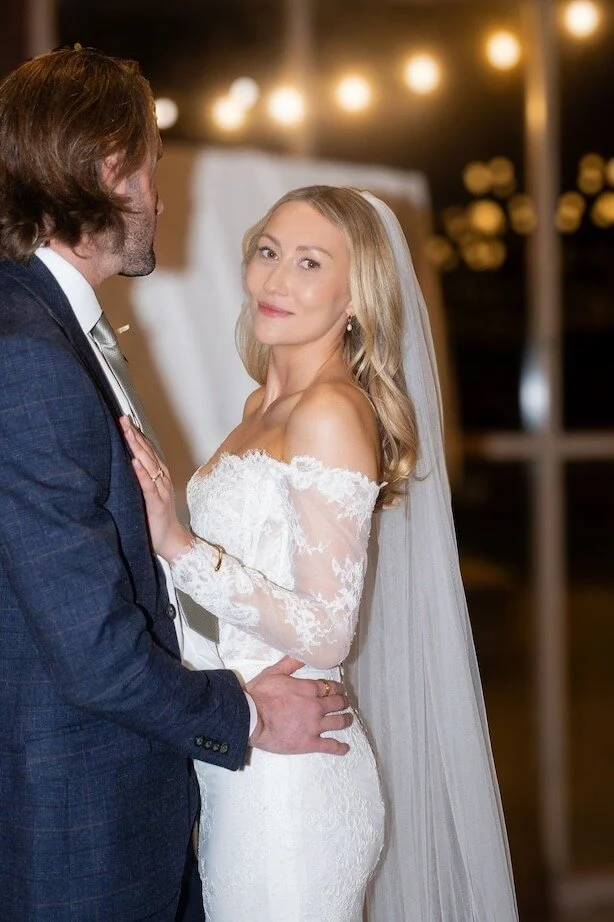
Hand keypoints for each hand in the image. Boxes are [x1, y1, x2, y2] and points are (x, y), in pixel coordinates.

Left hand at [120, 416, 190, 560]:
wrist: (171, 541)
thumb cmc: (156, 519)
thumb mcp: (145, 496)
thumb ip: (138, 481)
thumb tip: (122, 467)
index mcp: (158, 477)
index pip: (147, 451)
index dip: (137, 435)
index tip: (125, 421)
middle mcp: (161, 480)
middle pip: (148, 453)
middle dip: (135, 436)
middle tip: (124, 420)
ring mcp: (160, 491)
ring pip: (150, 465)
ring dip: (139, 448)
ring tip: (128, 433)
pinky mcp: (156, 504)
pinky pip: (149, 487)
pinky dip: (143, 474)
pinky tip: (135, 463)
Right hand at [246, 656, 351, 755]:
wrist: (251, 718)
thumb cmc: (259, 694)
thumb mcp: (274, 672)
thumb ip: (290, 662)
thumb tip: (302, 653)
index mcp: (308, 689)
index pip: (329, 687)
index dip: (336, 688)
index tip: (338, 689)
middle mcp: (316, 706)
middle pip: (337, 703)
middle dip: (343, 702)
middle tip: (344, 702)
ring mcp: (315, 725)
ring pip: (338, 722)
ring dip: (346, 720)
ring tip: (348, 719)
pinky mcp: (310, 743)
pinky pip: (330, 746)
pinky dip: (340, 747)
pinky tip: (345, 747)